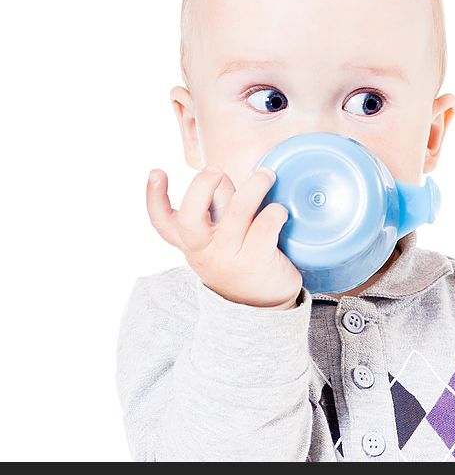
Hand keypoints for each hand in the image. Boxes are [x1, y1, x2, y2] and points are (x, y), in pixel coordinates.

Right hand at [146, 166, 302, 309]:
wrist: (264, 305)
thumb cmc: (241, 258)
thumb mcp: (221, 235)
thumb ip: (217, 206)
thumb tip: (220, 176)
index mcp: (191, 242)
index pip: (162, 223)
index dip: (154, 197)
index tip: (156, 172)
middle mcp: (204, 251)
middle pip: (190, 219)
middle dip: (201, 188)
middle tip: (216, 169)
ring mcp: (229, 259)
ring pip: (237, 215)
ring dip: (253, 188)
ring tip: (266, 175)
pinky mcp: (256, 262)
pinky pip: (264, 228)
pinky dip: (274, 212)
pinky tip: (279, 210)